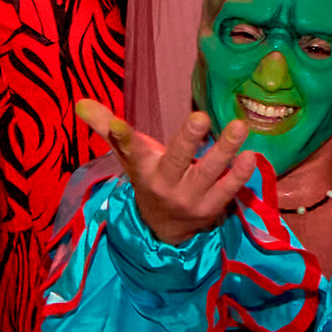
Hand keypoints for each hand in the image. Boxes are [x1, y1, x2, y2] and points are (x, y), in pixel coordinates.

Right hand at [76, 100, 262, 246]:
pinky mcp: (211, 209)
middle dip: (187, 140)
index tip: (117, 124)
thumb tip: (81, 102)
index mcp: (142, 168)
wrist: (163, 229)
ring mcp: (188, 199)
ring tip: (238, 127)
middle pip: (175, 160)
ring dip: (224, 151)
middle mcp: (164, 185)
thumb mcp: (128, 156)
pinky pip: (227, 191)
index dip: (121, 137)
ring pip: (207, 174)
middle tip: (200, 116)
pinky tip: (250, 155)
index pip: (129, 150)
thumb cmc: (148, 177)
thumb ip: (107, 127)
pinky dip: (239, 175)